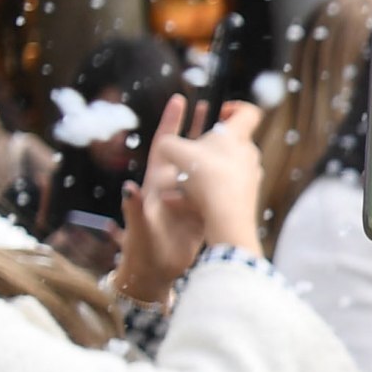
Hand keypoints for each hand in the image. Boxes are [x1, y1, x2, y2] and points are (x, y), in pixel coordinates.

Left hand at [116, 96, 263, 299]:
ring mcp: (188, 197)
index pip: (164, 144)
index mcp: (155, 183)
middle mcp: (172, 185)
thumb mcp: (139, 228)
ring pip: (203, 165)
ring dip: (215, 148)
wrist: (154, 272)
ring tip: (232, 132)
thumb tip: (129, 188)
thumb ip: (134, 208)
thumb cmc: (143, 250)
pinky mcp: (200, 210)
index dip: (171, 121)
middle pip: (186, 148)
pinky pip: (214, 187)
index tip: (180, 99)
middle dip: (197, 126)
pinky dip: (225, 173)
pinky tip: (241, 167)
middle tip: (212, 105)